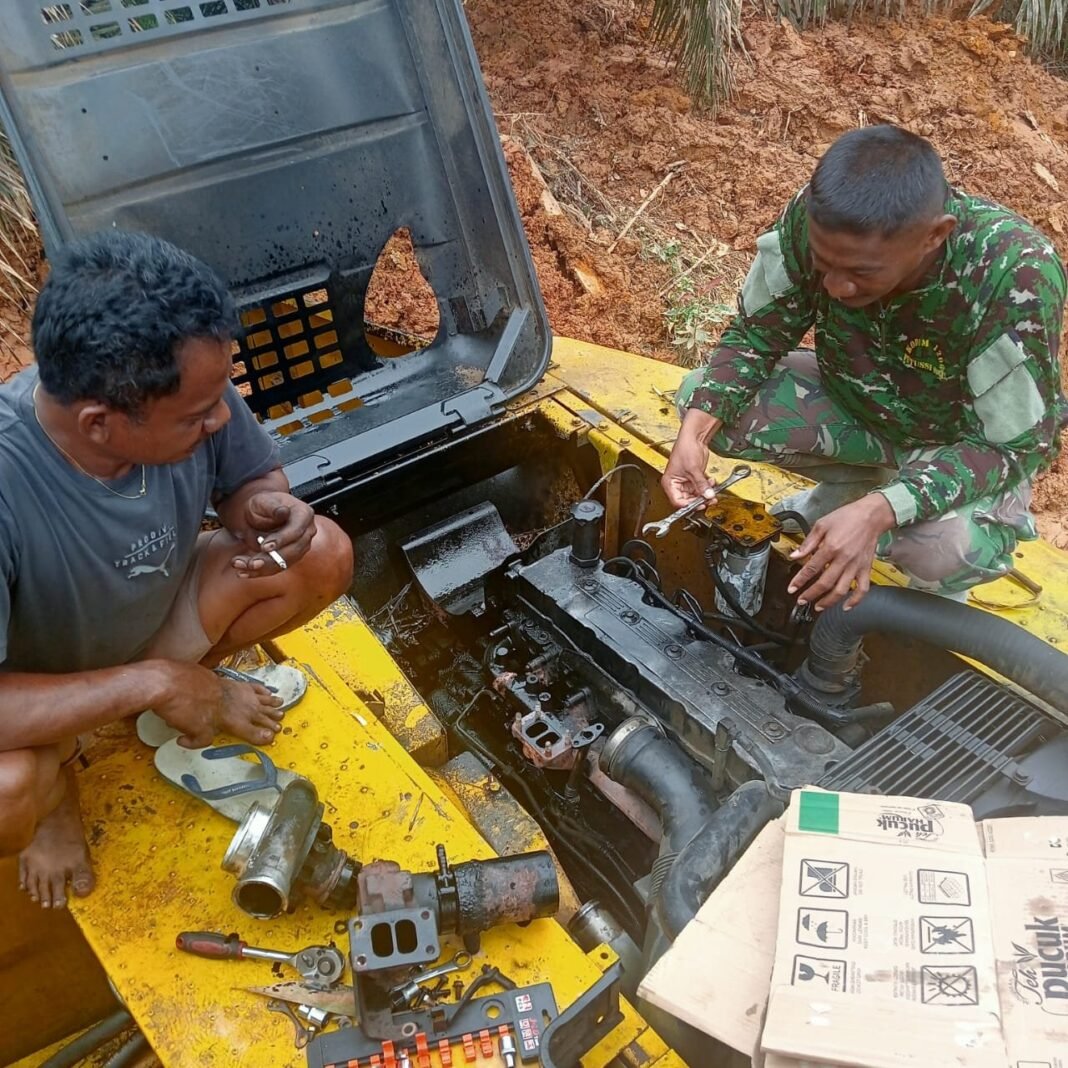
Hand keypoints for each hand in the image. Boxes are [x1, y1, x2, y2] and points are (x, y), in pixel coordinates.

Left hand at [149, 661, 284, 747]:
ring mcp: (232, 690)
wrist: (171, 681)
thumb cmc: (181, 708)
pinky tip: (265, 690)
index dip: (262, 736)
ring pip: (257, 698)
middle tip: (280, 724)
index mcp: (231, 720)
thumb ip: (197, 740)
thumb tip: (189, 741)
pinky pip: (249, 685)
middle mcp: (236, 705)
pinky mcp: (225, 679)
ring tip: (280, 705)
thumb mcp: (190, 731)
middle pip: (259, 714)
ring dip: (270, 703)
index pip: (252, 731)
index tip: (271, 738)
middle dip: (270, 720)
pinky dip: (259, 689)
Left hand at [231, 491, 315, 577]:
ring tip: (241, 565)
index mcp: (304, 514)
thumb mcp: (264, 500)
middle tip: (252, 563)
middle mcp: (306, 532)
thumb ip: (273, 507)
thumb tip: (283, 512)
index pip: (296, 530)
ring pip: (283, 563)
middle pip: (292, 551)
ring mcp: (300, 546)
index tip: (264, 546)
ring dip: (262, 568)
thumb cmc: (263, 504)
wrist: (258, 513)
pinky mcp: (290, 558)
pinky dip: (259, 571)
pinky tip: (243, 571)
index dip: (281, 539)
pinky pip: (276, 568)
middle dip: (270, 559)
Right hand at [661, 409, 722, 507]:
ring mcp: (686, 481)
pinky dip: (707, 488)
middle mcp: (676, 483)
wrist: (694, 436)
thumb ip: (701, 484)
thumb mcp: (693, 469)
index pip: (677, 501)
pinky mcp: (694, 478)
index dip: (689, 504)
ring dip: (705, 494)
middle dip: (699, 499)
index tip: (699, 504)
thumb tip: (708, 495)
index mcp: (669, 482)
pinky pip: (700, 488)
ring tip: (712, 491)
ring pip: (695, 495)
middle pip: (687, 500)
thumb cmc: (685, 447)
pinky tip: (711, 483)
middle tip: (709, 499)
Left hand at [787, 494, 895, 611]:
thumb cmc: (847, 517)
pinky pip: (862, 588)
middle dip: (811, 595)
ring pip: (841, 590)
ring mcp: (856, 566)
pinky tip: (846, 606)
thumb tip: (795, 555)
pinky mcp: (866, 568)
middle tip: (801, 601)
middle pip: (825, 583)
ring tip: (818, 607)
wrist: (871, 515)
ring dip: (828, 601)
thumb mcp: (822, 524)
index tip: (792, 589)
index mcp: (831, 547)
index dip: (800, 581)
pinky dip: (855, 600)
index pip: (811, 569)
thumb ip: (808, 542)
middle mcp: (844, 559)